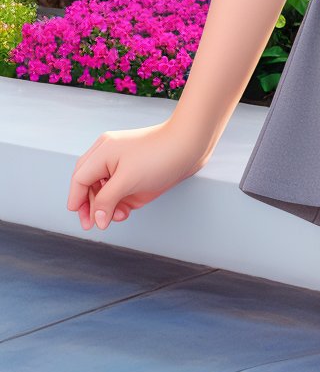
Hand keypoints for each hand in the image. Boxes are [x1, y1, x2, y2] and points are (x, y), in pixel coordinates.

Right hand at [66, 119, 209, 232]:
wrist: (190, 145)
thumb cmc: (158, 156)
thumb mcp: (127, 180)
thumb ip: (107, 200)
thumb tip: (96, 220)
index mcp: (102, 152)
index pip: (79, 179)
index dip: (77, 200)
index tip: (82, 220)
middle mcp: (108, 158)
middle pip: (88, 185)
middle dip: (90, 206)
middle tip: (94, 226)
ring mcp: (122, 167)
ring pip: (103, 191)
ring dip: (106, 207)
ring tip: (118, 217)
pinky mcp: (135, 175)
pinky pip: (119, 193)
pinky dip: (119, 204)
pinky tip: (125, 212)